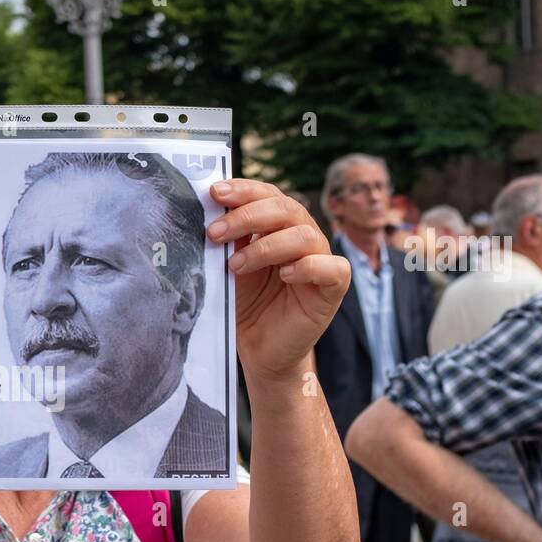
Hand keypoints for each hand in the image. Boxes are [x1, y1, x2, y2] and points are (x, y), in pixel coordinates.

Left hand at [206, 179, 349, 381]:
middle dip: (247, 216)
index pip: (268, 195)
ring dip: (266, 246)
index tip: (215, 193)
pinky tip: (285, 275)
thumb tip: (208, 209)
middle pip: (286, 208)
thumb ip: (227, 240)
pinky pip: (333, 268)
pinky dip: (308, 267)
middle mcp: (302, 238)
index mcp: (278, 227)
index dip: (245, 190)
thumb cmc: (244, 306)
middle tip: (215, 233)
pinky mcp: (333, 289)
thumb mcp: (229, 268)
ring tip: (236, 267)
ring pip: (305, 235)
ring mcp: (320, 261)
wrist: (259, 352)